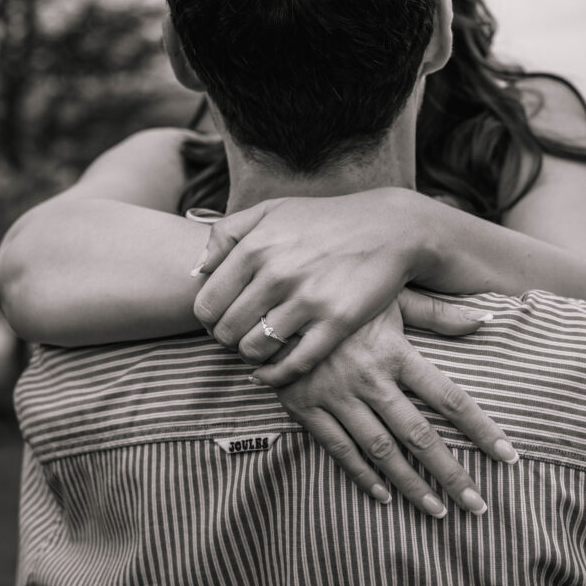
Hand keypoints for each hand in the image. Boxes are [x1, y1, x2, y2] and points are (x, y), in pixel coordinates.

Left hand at [192, 189, 484, 385]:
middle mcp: (278, 272)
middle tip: (241, 336)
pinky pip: (293, 364)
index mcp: (255, 245)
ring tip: (261, 347)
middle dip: (228, 340)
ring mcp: (308, 299)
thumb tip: (195, 270)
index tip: (222, 320)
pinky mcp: (337, 322)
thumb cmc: (324, 220)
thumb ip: (226, 234)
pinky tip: (275, 369)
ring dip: (252, 356)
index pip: (207, 304)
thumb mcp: (272, 211)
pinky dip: (277, 374)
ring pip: (254, 351)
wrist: (389, 228)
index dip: (208, 320)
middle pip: (226, 332)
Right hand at [267, 289, 516, 516]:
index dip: (481, 429)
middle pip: (419, 436)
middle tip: (479, 505)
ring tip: (437, 511)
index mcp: (396, 352)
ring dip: (410, 484)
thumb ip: (439, 312)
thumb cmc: (342, 292)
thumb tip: (486, 320)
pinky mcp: (305, 406)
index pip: (449, 398)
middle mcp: (370, 379)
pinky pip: (338, 449)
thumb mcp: (391, 295)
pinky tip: (382, 497)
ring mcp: (336, 396)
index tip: (508, 456)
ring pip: (381, 450)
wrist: (273, 298)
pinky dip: (361, 475)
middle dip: (451, 473)